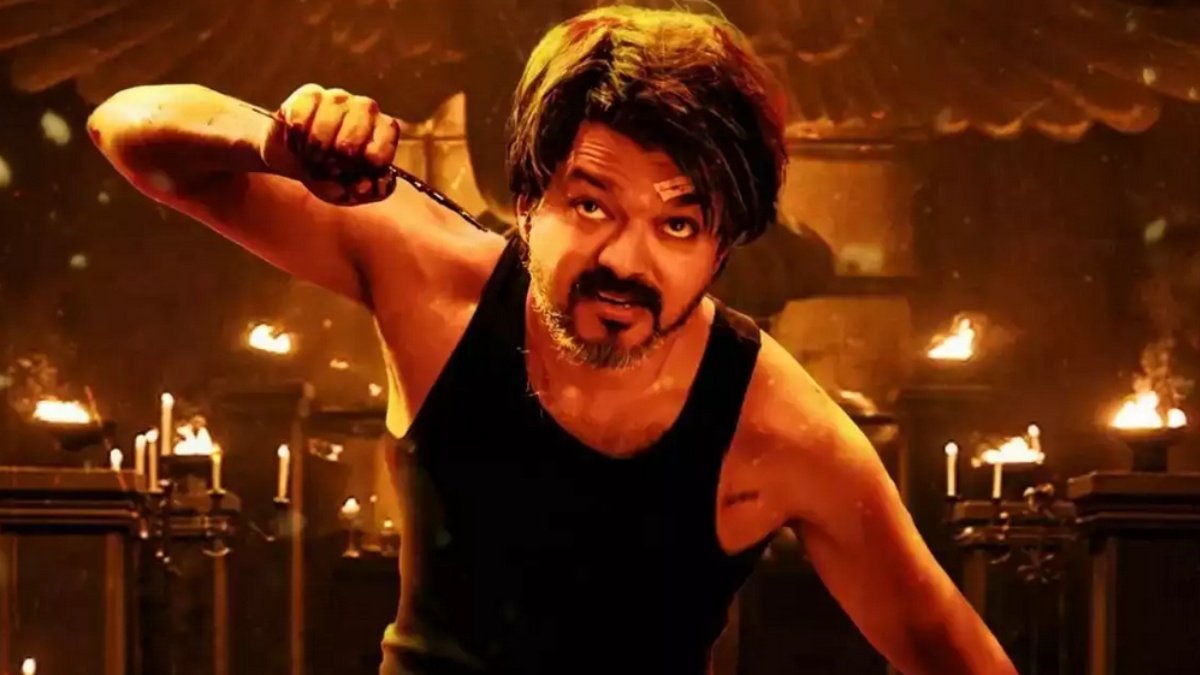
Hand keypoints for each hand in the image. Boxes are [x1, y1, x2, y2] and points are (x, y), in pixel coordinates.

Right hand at [261, 84, 400, 205]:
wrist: (296, 158)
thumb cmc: (331, 174)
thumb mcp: (351, 191)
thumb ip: (367, 192)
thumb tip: (366, 186)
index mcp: (384, 130)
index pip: (383, 144)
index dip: (367, 164)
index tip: (356, 172)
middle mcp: (366, 108)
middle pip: (352, 140)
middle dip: (336, 162)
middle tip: (329, 166)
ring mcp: (339, 97)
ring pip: (323, 130)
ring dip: (314, 152)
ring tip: (313, 157)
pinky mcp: (310, 93)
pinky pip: (300, 121)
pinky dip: (295, 141)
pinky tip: (299, 143)